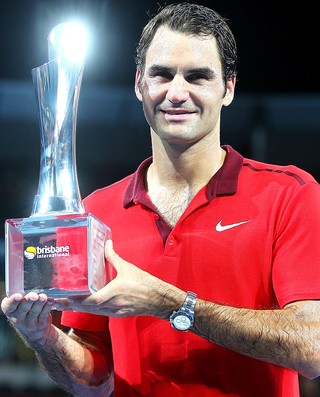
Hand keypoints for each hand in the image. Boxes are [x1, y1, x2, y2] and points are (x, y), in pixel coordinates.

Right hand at [1, 292, 54, 345]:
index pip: (8, 306)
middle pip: (23, 308)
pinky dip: (48, 307)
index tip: (19, 296)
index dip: (13, 301)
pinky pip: (44, 315)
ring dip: (39, 303)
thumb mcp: (19, 307)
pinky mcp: (40, 325)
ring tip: (43, 297)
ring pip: (34, 311)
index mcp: (10, 311)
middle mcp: (18, 318)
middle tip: (34, 296)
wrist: (34, 332)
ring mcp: (29, 323)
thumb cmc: (25, 312)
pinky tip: (50, 301)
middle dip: (29, 301)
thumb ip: (22, 298)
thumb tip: (30, 285)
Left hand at [56, 240, 182, 318]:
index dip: (76, 300)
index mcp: (114, 292)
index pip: (91, 300)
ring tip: (67, 304)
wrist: (159, 299)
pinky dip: (91, 310)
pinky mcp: (119, 314)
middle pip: (88, 308)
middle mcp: (113, 304)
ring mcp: (115, 311)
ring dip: (80, 308)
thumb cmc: (145, 283)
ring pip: (93, 312)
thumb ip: (114, 256)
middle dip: (72, 305)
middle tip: (58, 301)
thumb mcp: (128, 268)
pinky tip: (86, 306)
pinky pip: (101, 313)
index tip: (64, 297)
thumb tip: (106, 244)